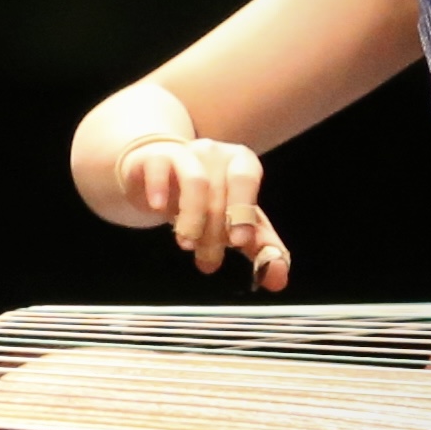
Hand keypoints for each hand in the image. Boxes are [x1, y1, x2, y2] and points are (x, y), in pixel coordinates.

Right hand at [120, 135, 291, 288]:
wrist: (159, 174)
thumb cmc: (203, 199)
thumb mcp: (234, 221)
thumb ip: (260, 247)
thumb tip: (277, 276)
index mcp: (240, 163)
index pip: (246, 180)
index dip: (243, 210)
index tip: (239, 242)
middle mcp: (214, 152)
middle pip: (219, 191)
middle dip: (215, 232)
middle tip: (208, 263)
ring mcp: (183, 152)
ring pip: (194, 181)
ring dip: (192, 218)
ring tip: (186, 245)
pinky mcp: (153, 157)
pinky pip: (159, 167)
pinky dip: (160, 188)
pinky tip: (158, 208)